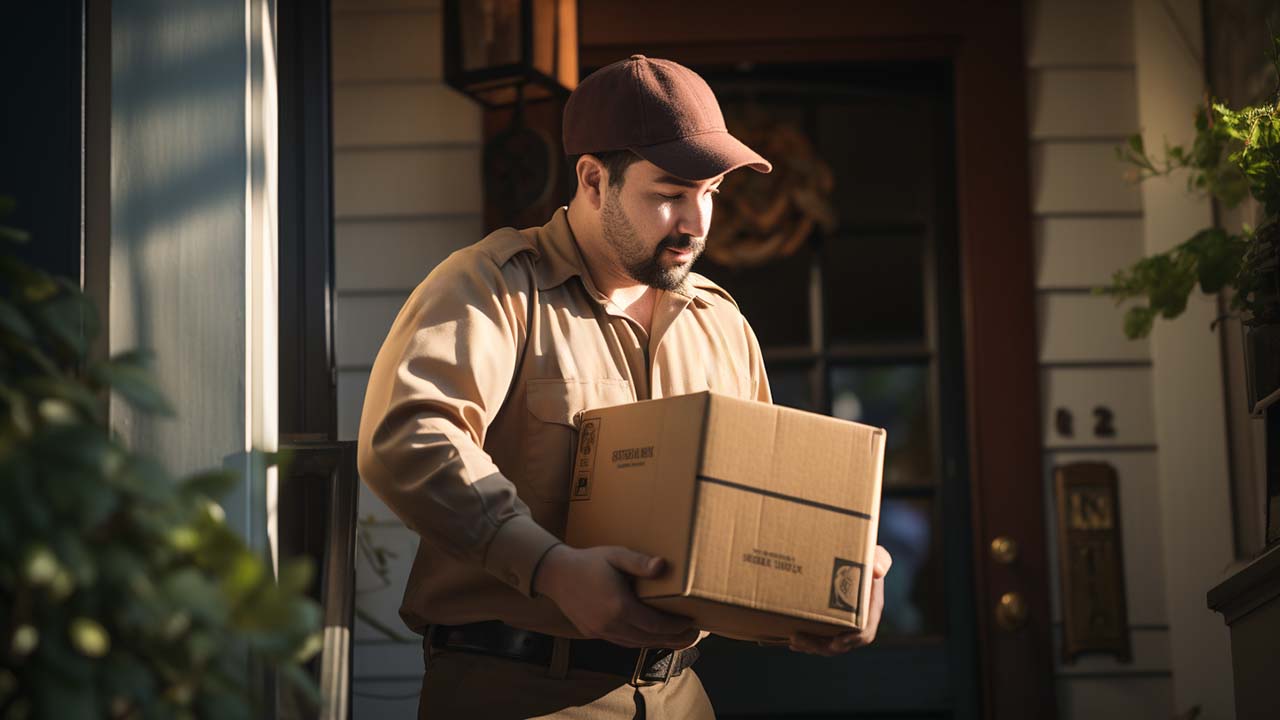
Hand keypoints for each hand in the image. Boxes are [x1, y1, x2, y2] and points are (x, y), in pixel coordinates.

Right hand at [533, 544, 698, 648]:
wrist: (556, 573)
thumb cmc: (589, 561)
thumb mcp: (616, 555)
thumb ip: (640, 563)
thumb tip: (663, 566)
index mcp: (619, 606)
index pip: (656, 625)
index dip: (677, 628)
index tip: (693, 624)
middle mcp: (610, 624)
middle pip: (649, 639)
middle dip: (674, 640)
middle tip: (695, 636)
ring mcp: (600, 632)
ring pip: (636, 644)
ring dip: (658, 643)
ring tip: (678, 639)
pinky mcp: (593, 633)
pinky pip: (622, 642)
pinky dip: (640, 641)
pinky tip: (651, 635)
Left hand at [789, 545, 891, 655]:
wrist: (851, 555)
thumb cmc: (865, 555)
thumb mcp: (875, 554)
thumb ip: (880, 559)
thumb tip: (877, 570)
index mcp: (871, 610)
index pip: (865, 633)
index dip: (852, 640)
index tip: (836, 642)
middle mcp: (859, 622)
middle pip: (842, 645)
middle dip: (822, 646)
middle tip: (800, 639)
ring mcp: (844, 625)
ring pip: (829, 645)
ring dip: (811, 646)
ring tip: (793, 640)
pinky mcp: (831, 623)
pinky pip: (820, 639)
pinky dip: (806, 642)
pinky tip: (791, 641)